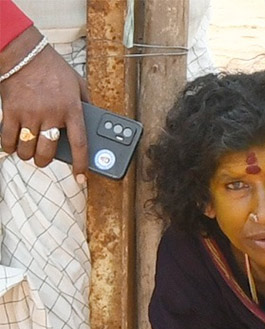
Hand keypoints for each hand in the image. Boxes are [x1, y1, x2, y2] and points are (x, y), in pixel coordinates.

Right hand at [0, 27, 88, 176]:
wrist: (23, 51)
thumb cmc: (52, 67)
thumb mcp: (77, 83)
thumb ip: (86, 104)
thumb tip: (93, 123)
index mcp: (71, 109)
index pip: (80, 144)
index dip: (81, 164)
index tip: (81, 177)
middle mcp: (52, 114)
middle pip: (47, 153)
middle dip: (45, 161)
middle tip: (43, 158)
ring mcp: (30, 113)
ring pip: (27, 150)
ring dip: (27, 155)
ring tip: (28, 150)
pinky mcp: (12, 111)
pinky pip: (8, 140)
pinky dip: (9, 147)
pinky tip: (13, 145)